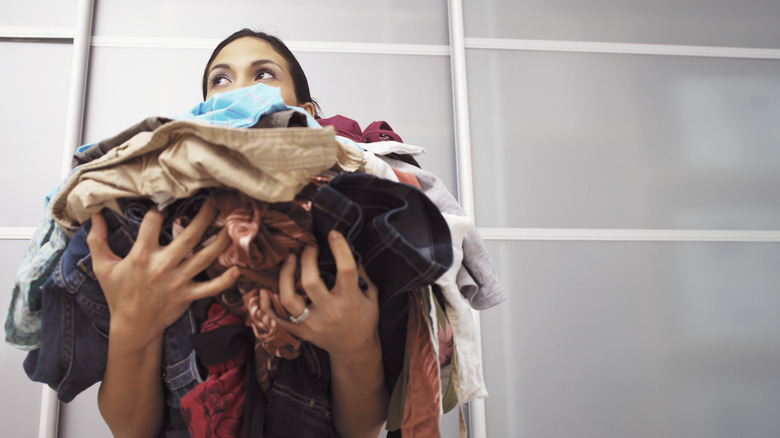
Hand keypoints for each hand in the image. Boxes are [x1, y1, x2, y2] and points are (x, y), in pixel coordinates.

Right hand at [86, 201, 238, 348]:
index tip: (166, 199)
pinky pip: (211, 288)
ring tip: (231, 226)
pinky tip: (238, 269)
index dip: (158, 210)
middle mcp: (162, 266)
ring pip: (204, 258)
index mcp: (141, 256)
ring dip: (220, 242)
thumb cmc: (118, 294)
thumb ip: (97, 241)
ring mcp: (178, 281)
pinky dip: (225, 280)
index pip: (151, 224)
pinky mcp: (188, 296)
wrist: (132, 327)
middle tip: (215, 201)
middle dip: (204, 217)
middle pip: (188, 237)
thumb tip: (94, 215)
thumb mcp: (102, 267)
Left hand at [258, 230, 380, 362]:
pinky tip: (265, 290)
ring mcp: (312, 323)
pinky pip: (277, 318)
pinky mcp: (300, 332)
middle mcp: (330, 312)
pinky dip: (267, 305)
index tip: (333, 234)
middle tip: (308, 247)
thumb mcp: (371, 297)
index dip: (339, 248)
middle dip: (307, 258)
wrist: (355, 351)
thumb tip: (348, 250)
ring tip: (289, 260)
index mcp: (350, 300)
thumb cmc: (364, 320)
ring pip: (289, 299)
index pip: (345, 269)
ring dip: (285, 275)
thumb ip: (362, 275)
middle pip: (310, 282)